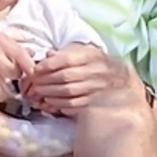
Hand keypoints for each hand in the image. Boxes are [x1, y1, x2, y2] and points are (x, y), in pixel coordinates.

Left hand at [22, 44, 136, 114]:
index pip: (67, 59)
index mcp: (93, 56)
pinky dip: (59, 104)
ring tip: (38, 92)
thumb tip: (48, 55)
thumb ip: (67, 53)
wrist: (122, 81)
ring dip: (50, 93)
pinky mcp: (95, 102)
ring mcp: (96, 89)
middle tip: (33, 82)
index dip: (49, 65)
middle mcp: (96, 72)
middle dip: (46, 80)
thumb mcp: (86, 53)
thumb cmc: (98, 64)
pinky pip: (74, 104)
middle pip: (65, 77)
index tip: (36, 68)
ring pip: (68, 92)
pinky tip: (50, 102)